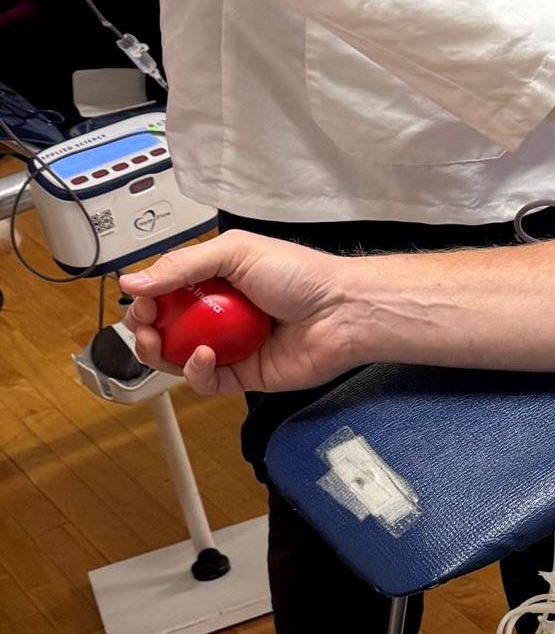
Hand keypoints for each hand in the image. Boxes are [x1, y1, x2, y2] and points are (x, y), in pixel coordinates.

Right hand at [123, 232, 363, 398]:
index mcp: (216, 281)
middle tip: (144, 325)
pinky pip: (206, 381)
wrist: (343, 311)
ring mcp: (230, 346)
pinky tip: (201, 355)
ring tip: (158, 342)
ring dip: (159, 353)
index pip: (165, 292)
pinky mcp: (243, 375)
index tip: (138, 299)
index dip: (146, 298)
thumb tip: (132, 281)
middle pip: (165, 328)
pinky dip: (195, 371)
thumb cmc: (300, 275)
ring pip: (178, 358)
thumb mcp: (236, 251)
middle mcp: (219, 315)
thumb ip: (183, 265)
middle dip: (144, 328)